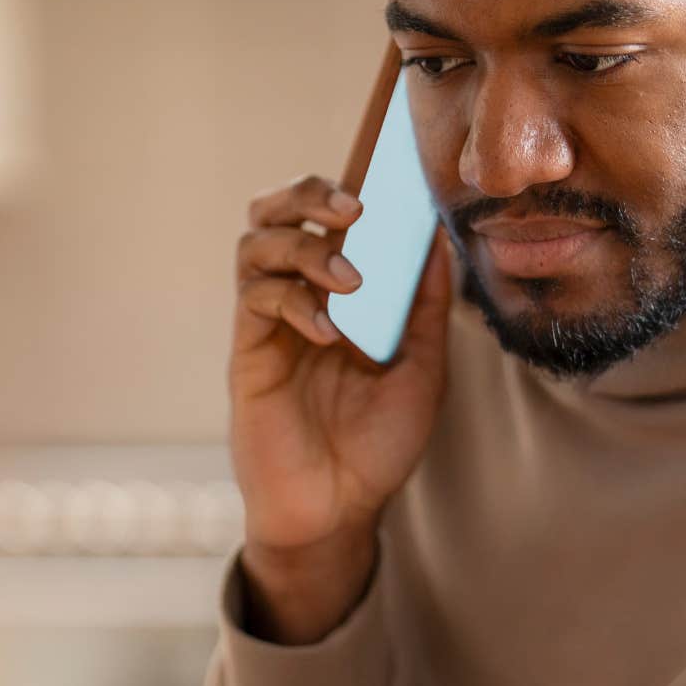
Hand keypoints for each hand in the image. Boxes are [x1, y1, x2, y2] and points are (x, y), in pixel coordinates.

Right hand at [228, 174, 451, 641]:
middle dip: (309, 193)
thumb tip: (437, 239)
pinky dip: (292, 301)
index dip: (349, 186)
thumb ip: (426, 306)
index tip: (390, 174)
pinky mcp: (248, 354)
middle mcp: (299, 295)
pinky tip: (327, 332)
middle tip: (353, 208)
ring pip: (257, 243)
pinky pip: (255, 301)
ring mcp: (269, 322)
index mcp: (340, 291)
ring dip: (304, 248)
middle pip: (275, 211)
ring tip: (348, 281)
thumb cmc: (378, 442)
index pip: (330, 217)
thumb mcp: (423, 368)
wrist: (340, 511)